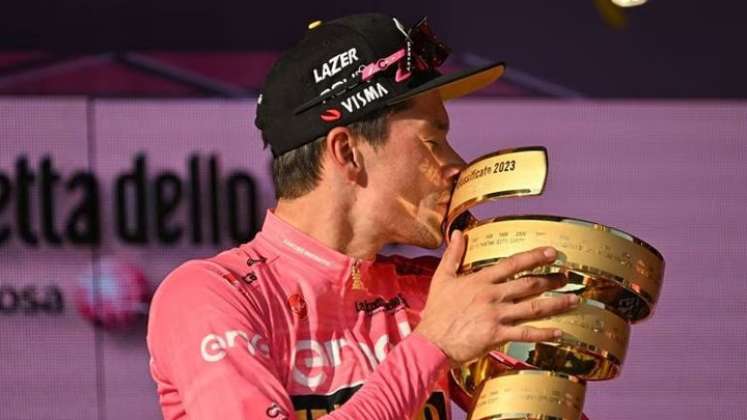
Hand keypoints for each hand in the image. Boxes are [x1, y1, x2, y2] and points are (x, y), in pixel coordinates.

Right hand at [414, 229, 578, 365]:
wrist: (431, 341)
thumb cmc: (436, 311)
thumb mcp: (442, 278)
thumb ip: (453, 255)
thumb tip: (456, 233)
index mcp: (480, 280)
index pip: (512, 264)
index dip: (533, 257)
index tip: (551, 253)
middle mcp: (491, 295)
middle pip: (528, 284)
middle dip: (551, 280)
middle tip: (567, 277)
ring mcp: (495, 315)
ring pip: (532, 307)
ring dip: (555, 303)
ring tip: (573, 300)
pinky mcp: (496, 335)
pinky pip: (525, 333)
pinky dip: (543, 333)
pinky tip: (559, 332)